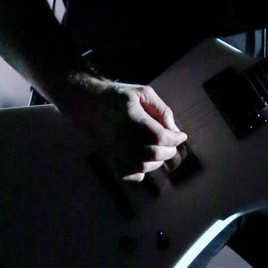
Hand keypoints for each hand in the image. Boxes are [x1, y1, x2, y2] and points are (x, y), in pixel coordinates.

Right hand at [60, 74, 187, 181]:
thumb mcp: (143, 93)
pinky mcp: (108, 156)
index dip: (175, 139)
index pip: (159, 137)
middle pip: (153, 154)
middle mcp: (121, 136)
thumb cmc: (117, 95)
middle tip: (172, 143)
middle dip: (169, 150)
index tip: (181, 136)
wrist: (86, 102)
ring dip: (157, 161)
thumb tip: (174, 130)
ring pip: (142, 166)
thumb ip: (161, 110)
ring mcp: (113, 149)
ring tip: (160, 149)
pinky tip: (144, 162)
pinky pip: (126, 174)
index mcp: (131, 118)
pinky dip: (139, 173)